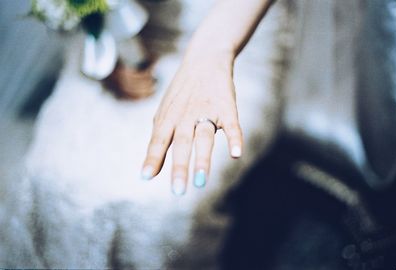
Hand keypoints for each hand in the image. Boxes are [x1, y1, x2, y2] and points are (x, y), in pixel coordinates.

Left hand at [141, 51, 242, 194]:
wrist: (204, 61)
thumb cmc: (181, 94)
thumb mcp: (165, 113)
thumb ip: (158, 141)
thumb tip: (149, 173)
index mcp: (169, 117)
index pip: (158, 140)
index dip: (152, 158)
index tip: (145, 177)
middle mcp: (186, 116)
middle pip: (182, 143)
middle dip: (179, 167)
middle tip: (178, 191)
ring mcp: (207, 111)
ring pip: (204, 136)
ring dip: (203, 159)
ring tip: (200, 181)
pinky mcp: (227, 108)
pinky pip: (232, 125)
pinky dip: (234, 139)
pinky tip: (235, 154)